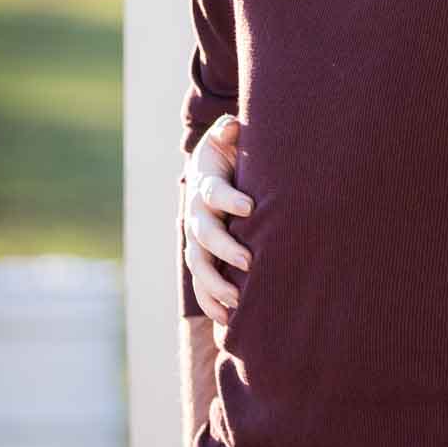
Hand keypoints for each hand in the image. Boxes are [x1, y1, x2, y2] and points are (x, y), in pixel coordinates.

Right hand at [181, 114, 253, 322]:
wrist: (211, 170)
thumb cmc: (228, 153)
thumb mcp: (227, 138)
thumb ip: (229, 133)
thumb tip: (232, 127)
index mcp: (206, 185)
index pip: (214, 193)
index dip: (230, 200)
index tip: (251, 207)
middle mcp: (197, 214)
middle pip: (204, 235)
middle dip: (225, 249)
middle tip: (249, 261)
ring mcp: (196, 239)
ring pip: (198, 265)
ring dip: (215, 284)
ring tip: (237, 300)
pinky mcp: (201, 256)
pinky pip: (201, 283)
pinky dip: (211, 302)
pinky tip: (226, 319)